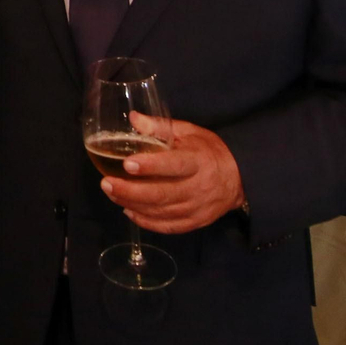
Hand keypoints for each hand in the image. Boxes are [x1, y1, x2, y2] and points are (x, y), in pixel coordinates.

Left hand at [100, 118, 245, 234]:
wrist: (239, 178)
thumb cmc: (209, 150)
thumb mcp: (189, 132)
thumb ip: (160, 127)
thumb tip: (133, 118)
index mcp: (198, 161)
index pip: (174, 164)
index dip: (150, 166)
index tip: (127, 164)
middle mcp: (199, 187)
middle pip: (162, 194)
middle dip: (131, 191)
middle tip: (107, 183)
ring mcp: (197, 208)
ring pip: (161, 212)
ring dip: (133, 204)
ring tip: (112, 193)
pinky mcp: (196, 222)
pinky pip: (168, 226)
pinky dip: (146, 221)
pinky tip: (129, 211)